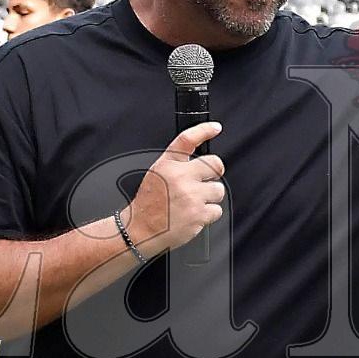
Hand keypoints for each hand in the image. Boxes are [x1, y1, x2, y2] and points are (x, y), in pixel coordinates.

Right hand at [121, 121, 225, 256]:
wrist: (140, 229)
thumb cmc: (149, 204)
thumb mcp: (157, 174)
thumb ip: (177, 165)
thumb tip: (201, 163)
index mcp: (168, 165)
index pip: (187, 140)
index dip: (204, 131)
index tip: (215, 128)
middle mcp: (180, 177)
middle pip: (215, 165)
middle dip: (215, 173)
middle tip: (205, 182)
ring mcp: (191, 195)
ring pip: (218, 189)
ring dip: (210, 197)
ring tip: (193, 203)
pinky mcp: (198, 214)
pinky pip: (217, 210)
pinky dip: (208, 215)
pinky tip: (193, 215)